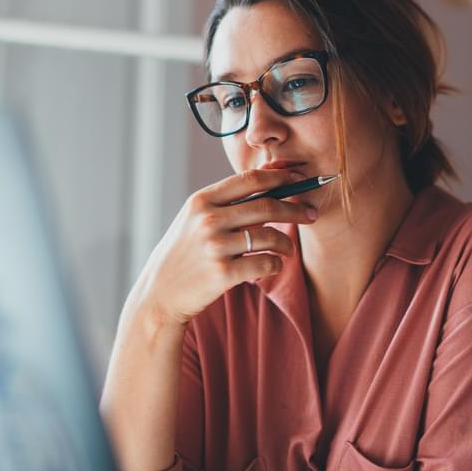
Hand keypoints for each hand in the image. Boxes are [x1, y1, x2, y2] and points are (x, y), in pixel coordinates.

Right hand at [132, 169, 317, 324]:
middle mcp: (208, 219)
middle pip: (266, 206)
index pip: (250, 179)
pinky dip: (275, 265)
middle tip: (311, 214)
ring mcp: (215, 246)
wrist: (160, 293)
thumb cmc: (184, 254)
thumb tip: (269, 183)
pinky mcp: (222, 273)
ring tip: (288, 249)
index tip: (299, 179)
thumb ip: (225, 202)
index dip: (280, 177)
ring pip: (270, 237)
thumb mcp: (195, 219)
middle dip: (295, 209)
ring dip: (287, 243)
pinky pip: (265, 264)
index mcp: (202, 200)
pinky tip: (273, 265)